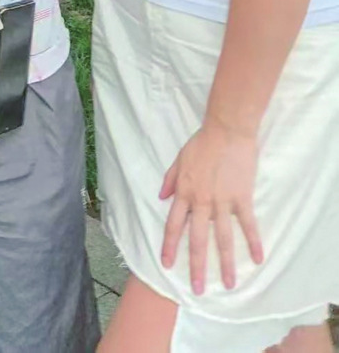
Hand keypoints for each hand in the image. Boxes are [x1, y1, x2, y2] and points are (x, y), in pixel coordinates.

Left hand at [160, 122, 263, 294]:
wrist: (226, 131)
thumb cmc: (202, 142)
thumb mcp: (178, 159)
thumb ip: (170, 179)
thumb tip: (161, 197)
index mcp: (184, 192)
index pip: (174, 225)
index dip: (170, 245)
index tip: (166, 264)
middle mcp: (201, 201)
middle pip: (197, 239)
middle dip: (196, 265)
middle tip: (197, 288)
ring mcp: (222, 201)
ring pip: (223, 238)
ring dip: (226, 263)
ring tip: (229, 284)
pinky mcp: (242, 198)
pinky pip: (248, 224)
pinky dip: (254, 241)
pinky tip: (258, 259)